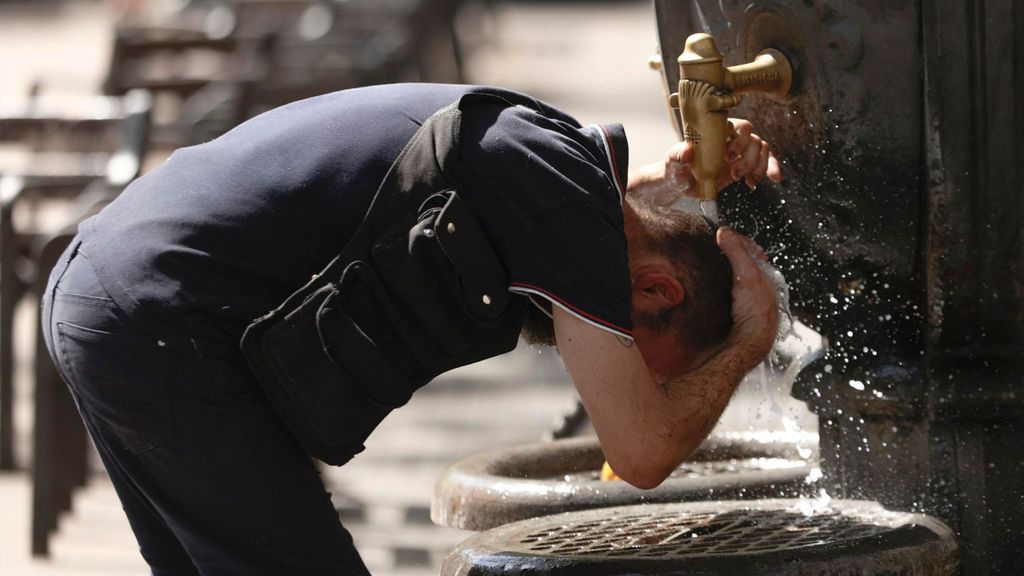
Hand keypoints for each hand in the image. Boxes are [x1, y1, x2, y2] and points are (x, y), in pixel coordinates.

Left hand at [626, 119, 781, 205]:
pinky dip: (770, 168)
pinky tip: (772, 179)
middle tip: (734, 173)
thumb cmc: (677, 169)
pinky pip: (765, 160)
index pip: (738, 126)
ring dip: (758, 165)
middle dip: (748, 157)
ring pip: (761, 148)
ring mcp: (740, 151)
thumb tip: (687, 152)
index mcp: (716, 133)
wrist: (682, 183)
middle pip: (752, 138)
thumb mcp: (674, 164)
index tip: (728, 157)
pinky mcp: (745, 164)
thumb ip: (678, 157)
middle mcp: (730, 139)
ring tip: (744, 180)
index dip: (739, 140)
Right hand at [716, 226, 778, 366]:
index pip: (752, 250)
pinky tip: (708, 290)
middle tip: (714, 247)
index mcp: (766, 276)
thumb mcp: (746, 275)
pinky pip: (725, 295)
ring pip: (734, 281)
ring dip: (721, 273)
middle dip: (729, 256)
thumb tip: (724, 232)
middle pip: (743, 265)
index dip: (738, 239)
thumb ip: (736, 252)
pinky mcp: (735, 313)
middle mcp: (758, 287)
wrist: (749, 343)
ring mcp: (747, 300)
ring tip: (707, 266)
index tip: (722, 233)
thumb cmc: (756, 312)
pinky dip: (716, 288)